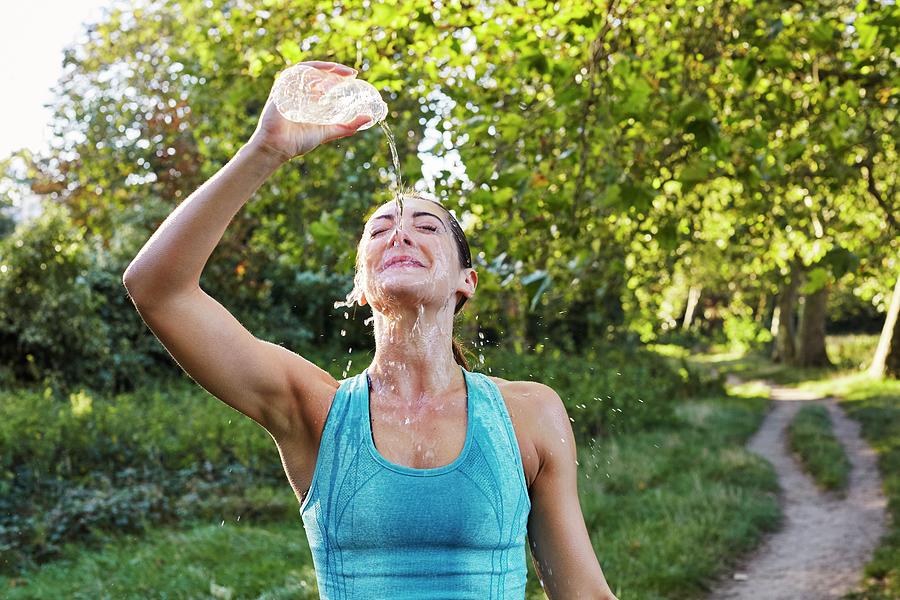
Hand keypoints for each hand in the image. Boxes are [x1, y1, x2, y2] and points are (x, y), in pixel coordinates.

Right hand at [247, 61, 374, 161]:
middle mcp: (300, 91)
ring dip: (323, 68)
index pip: (325, 80)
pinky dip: (305, 72)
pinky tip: (320, 75)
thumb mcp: (328, 132)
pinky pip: (292, 74)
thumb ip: (347, 126)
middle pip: (318, 73)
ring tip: (338, 73)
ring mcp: (289, 89)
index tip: (354, 76)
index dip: (339, 76)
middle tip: (350, 73)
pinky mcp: (280, 89)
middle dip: (335, 70)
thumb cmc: (298, 141)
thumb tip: (369, 119)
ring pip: (307, 70)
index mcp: (310, 98)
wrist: (278, 148)